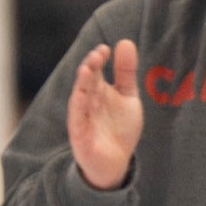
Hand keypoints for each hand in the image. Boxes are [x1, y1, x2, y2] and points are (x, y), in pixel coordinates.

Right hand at [68, 40, 142, 190]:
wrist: (116, 163)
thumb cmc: (119, 128)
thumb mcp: (128, 96)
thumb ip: (126, 72)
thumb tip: (126, 42)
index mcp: (97, 90)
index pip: (94, 69)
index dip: (98, 58)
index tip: (106, 49)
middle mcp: (88, 101)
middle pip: (86, 81)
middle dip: (91, 67)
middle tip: (98, 54)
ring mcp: (82, 117)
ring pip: (80, 97)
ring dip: (82, 84)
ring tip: (87, 69)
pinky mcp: (80, 135)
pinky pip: (77, 120)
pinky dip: (79, 107)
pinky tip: (81, 95)